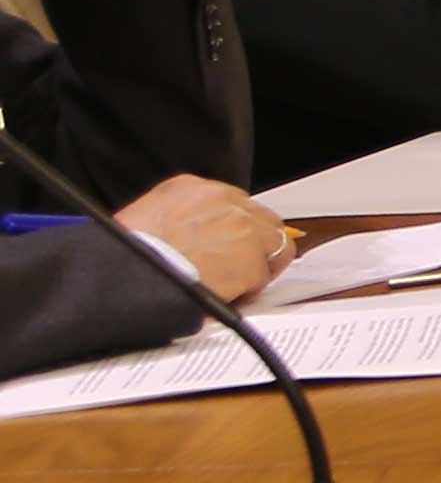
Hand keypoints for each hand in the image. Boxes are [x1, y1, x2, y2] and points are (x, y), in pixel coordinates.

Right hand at [116, 172, 287, 303]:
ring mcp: (241, 226)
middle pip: (261, 218)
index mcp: (189, 188)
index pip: (232, 202)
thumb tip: (189, 235)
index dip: (234, 228)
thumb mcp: (143, 219)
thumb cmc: (125, 256)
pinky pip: (264, 274)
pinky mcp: (251, 257)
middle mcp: (220, 200)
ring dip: (259, 264)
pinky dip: (252, 287)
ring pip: (273, 243)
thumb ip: (176, 219)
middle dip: (255, 242)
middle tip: (238, 266)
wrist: (126, 275)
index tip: (228, 244)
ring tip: (237, 283)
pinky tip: (231, 294)